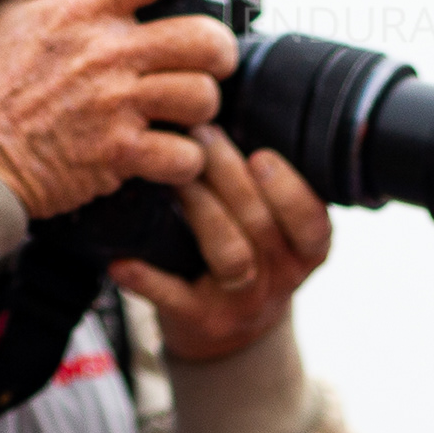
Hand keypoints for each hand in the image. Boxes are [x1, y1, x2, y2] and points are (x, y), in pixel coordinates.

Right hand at [0, 0, 236, 219]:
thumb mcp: (11, 17)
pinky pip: (185, 155)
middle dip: (218, 51)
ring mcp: (116, 105)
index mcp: (81, 11)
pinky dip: (185, 160)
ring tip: (183, 112)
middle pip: (203, 38)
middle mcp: (106, 53)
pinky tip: (168, 154)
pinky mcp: (119, 154)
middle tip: (208, 61)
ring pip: (202, 97)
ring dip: (201, 108)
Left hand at [112, 124, 332, 362]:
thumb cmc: (247, 252)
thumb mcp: (275, 227)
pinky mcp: (202, 321)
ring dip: (201, 212)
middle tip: (200, 134)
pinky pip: (176, 299)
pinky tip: (121, 260)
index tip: (260, 155)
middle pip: (262, 227)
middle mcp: (281, 279)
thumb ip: (266, 184)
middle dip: (230, 177)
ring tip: (172, 178)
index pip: (312, 222)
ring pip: (231, 257)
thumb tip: (232, 100)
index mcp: (306, 251)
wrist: (227, 332)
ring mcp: (243, 304)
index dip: (289, 190)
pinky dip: (148, 279)